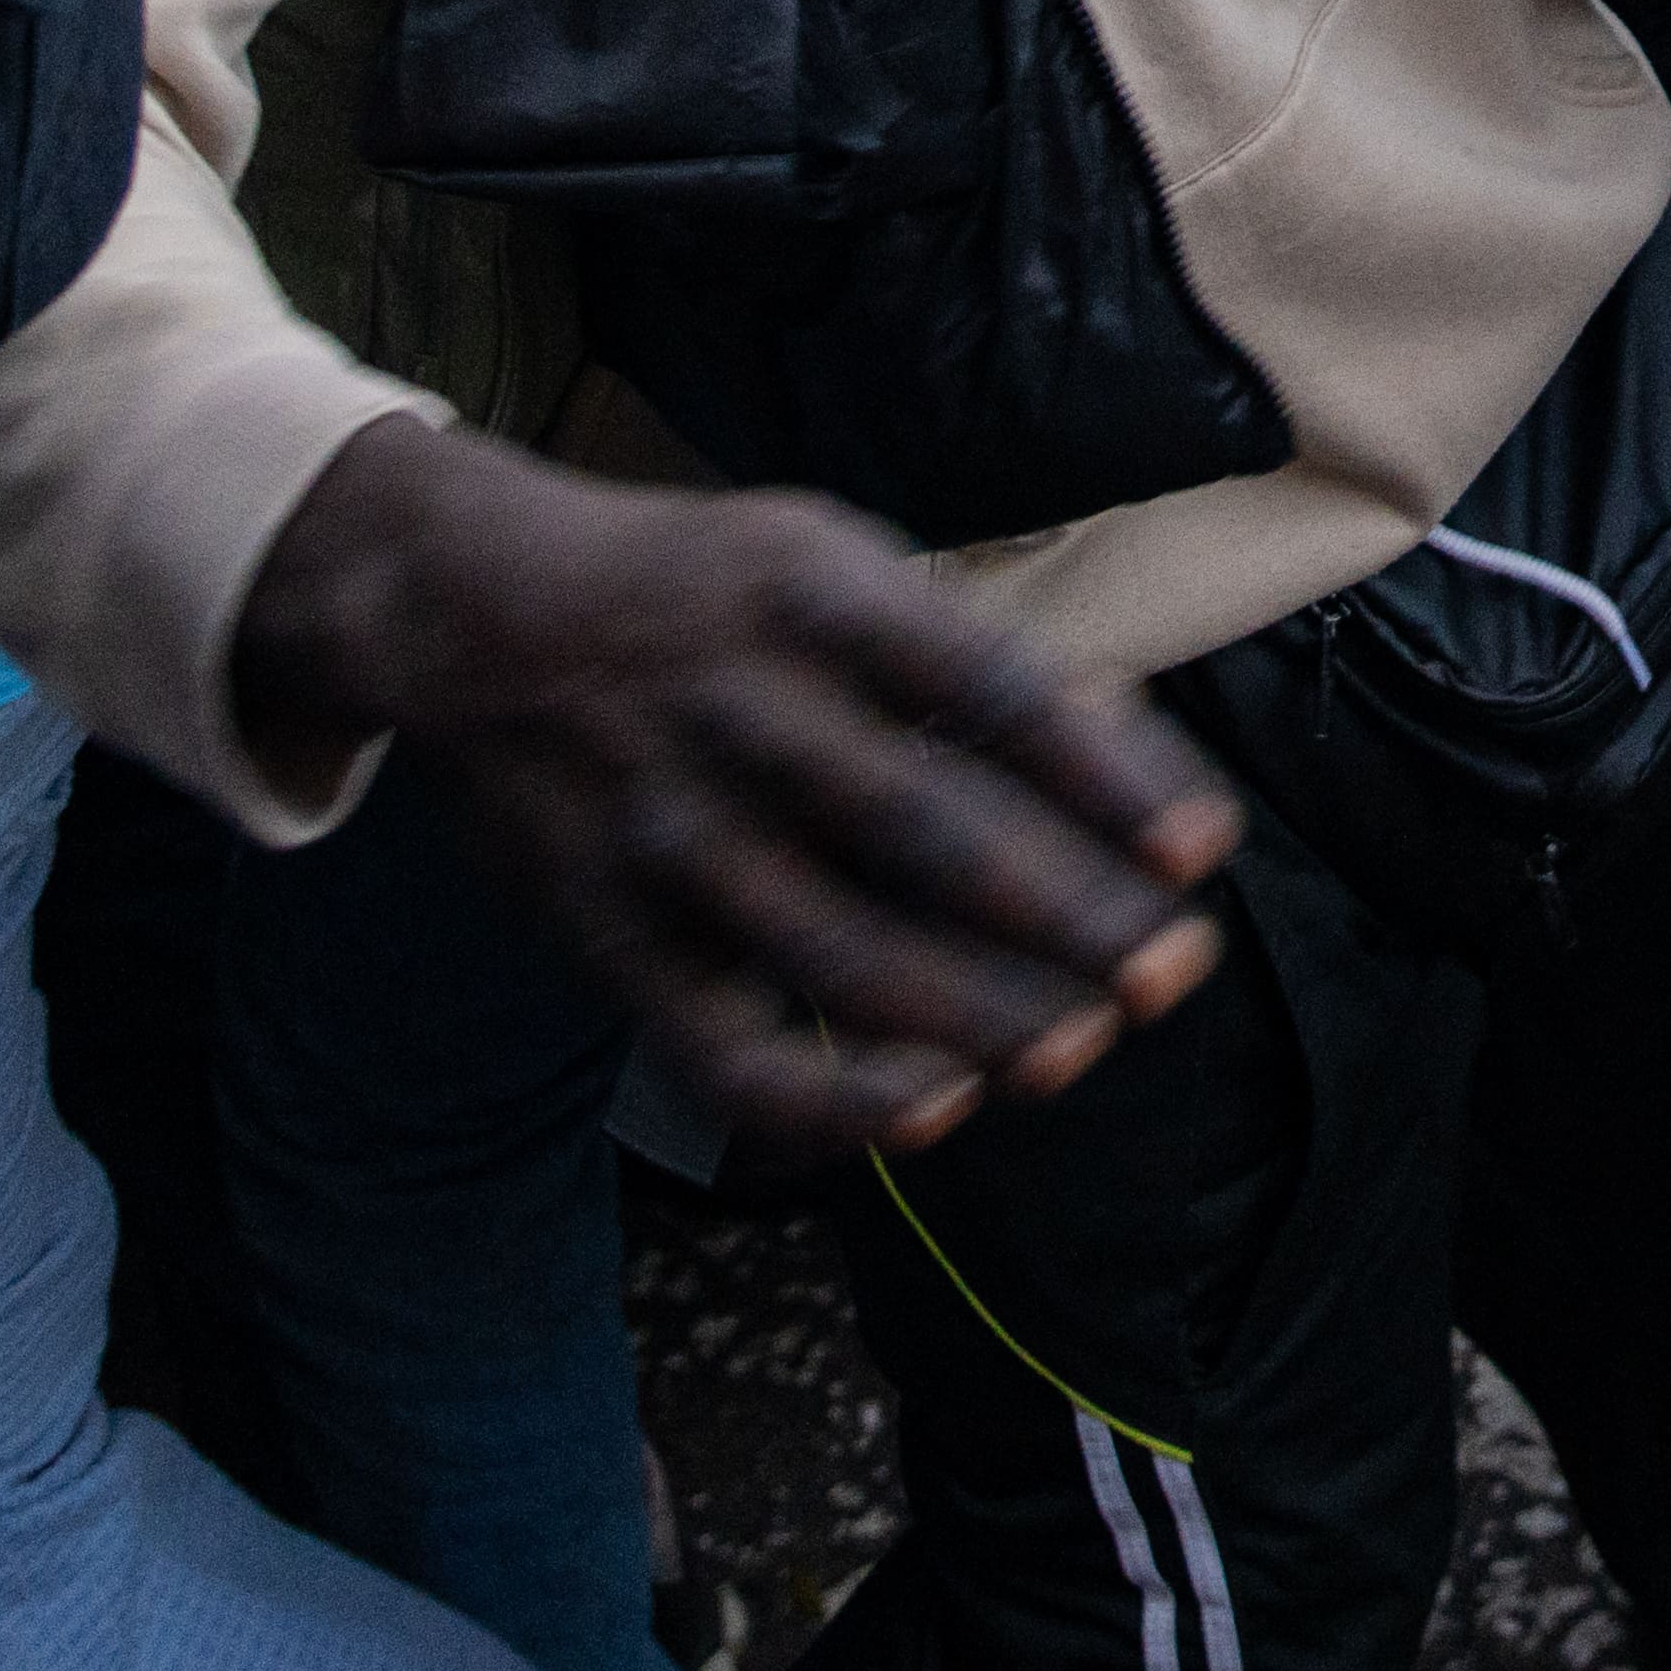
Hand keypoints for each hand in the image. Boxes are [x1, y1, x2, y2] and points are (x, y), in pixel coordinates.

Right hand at [229, 418, 1238, 1154]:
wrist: (469, 614)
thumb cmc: (698, 592)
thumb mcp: (822, 559)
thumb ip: (955, 653)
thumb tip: (1125, 740)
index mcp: (815, 595)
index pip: (989, 689)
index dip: (1105, 773)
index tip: (1201, 847)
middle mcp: (744, 709)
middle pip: (928, 828)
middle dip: (1067, 912)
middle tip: (1170, 969)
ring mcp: (672, 829)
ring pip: (845, 945)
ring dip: (980, 1010)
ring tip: (1082, 1045)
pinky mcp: (615, 932)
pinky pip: (730, 1044)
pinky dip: (834, 1093)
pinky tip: (936, 1111)